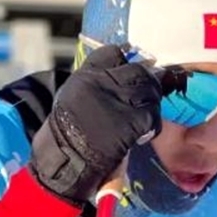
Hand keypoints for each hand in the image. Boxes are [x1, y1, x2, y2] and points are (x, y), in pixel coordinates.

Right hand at [28, 45, 162, 205]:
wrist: (64, 163)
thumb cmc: (66, 136)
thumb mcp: (72, 99)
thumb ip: (96, 84)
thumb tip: (124, 76)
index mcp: (85, 76)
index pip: (114, 53)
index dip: (128, 61)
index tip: (135, 70)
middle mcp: (101, 83)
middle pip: (138, 71)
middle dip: (147, 83)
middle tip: (148, 97)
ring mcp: (117, 101)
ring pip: (150, 91)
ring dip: (152, 105)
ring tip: (144, 118)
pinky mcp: (131, 121)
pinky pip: (153, 115)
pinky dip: (152, 126)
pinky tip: (142, 135)